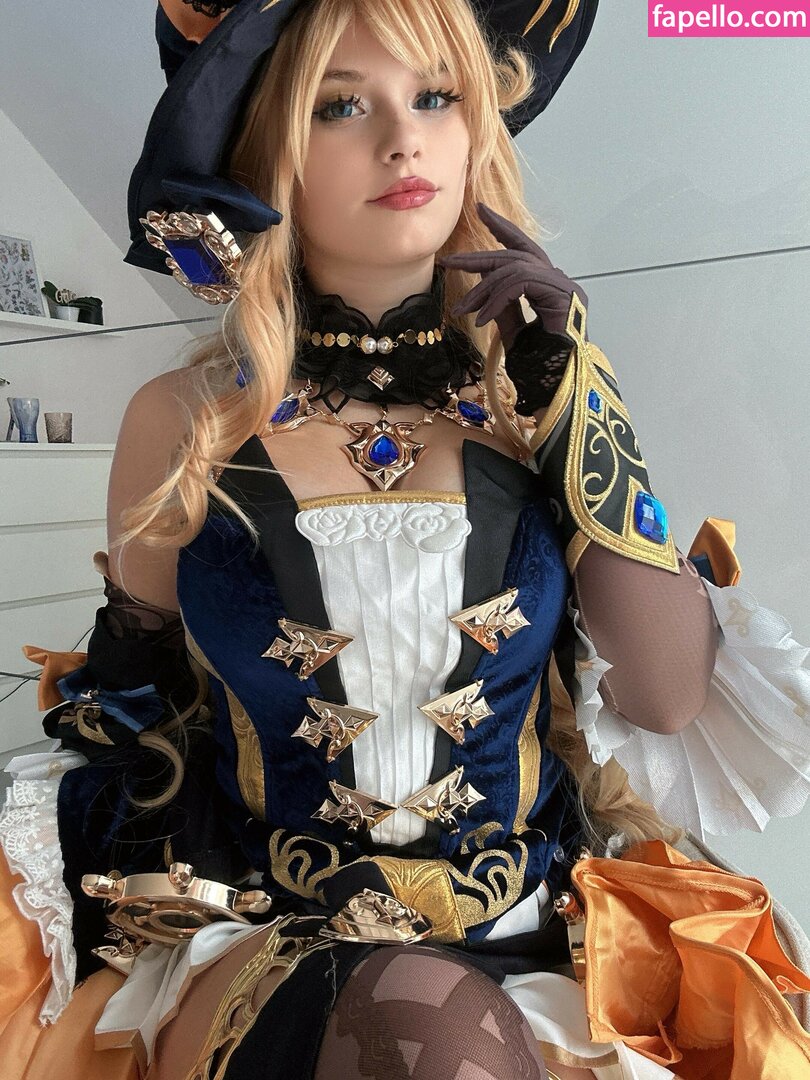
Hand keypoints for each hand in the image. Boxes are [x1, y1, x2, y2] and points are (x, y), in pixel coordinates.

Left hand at [438, 202, 588, 352]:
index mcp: (549, 287)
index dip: (502, 228)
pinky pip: (520, 284)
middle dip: (478, 258)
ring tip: (463, 310)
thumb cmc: (539, 367)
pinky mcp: (563, 295)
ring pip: (513, 270)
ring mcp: (564, 287)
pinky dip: (496, 299)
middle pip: (514, 256)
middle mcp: (559, 281)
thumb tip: (484, 282)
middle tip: (449, 261)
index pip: (523, 248)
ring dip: (482, 289)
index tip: (480, 210)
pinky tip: (482, 319)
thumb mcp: (512, 331)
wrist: (558, 386)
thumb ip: (502, 306)